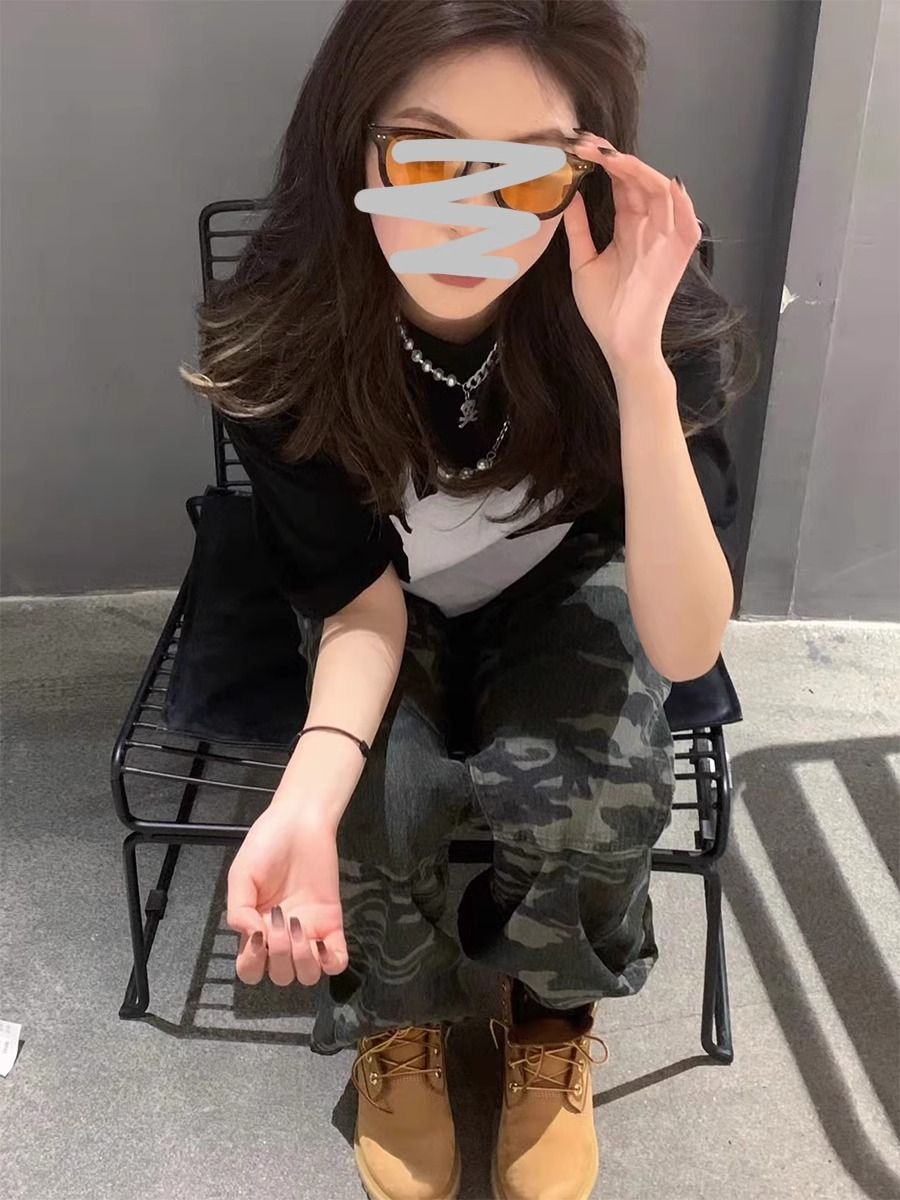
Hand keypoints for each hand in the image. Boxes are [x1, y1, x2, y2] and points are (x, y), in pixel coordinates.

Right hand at [226, 798, 348, 987]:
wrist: (300, 822)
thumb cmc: (267, 844)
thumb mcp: (240, 874)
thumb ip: (238, 910)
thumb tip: (251, 937)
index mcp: (255, 928)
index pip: (250, 969)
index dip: (253, 963)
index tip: (257, 935)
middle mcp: (281, 936)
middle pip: (279, 976)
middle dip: (278, 956)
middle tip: (281, 921)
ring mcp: (309, 932)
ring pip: (306, 976)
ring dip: (302, 961)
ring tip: (300, 929)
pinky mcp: (332, 922)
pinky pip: (336, 961)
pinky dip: (331, 962)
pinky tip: (322, 943)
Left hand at [562, 134, 702, 375]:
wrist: (621, 341)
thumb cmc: (604, 308)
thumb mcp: (583, 261)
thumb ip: (578, 228)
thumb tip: (568, 195)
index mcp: (628, 226)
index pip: (621, 184)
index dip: (604, 163)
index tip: (579, 146)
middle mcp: (649, 226)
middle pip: (639, 180)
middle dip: (617, 158)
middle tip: (589, 143)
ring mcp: (666, 237)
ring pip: (661, 191)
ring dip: (640, 170)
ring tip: (612, 157)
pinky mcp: (680, 253)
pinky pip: (687, 219)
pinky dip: (680, 199)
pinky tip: (663, 181)